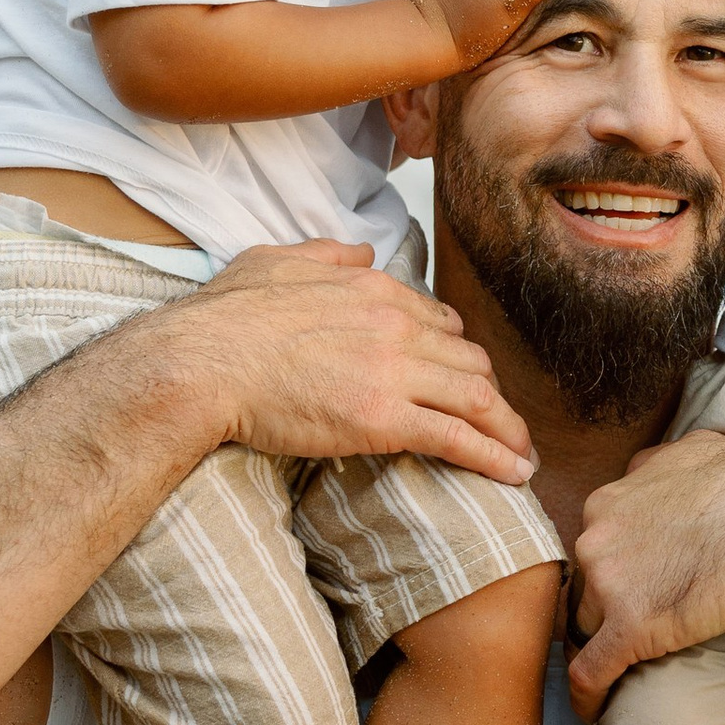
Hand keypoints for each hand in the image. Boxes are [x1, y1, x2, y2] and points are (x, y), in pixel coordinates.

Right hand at [170, 241, 539, 482]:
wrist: (202, 362)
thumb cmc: (225, 319)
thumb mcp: (276, 260)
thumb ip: (326, 254)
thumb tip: (361, 252)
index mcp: (373, 289)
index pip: (439, 321)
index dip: (456, 352)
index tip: (463, 376)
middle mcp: (395, 325)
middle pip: (469, 359)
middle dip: (489, 392)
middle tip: (497, 421)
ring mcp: (394, 372)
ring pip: (477, 397)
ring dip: (507, 428)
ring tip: (522, 455)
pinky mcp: (384, 418)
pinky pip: (457, 438)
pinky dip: (494, 456)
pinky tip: (513, 473)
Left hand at [567, 431, 724, 715]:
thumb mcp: (684, 452)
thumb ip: (650, 467)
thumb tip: (642, 475)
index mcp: (605, 506)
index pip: (593, 551)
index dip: (610, 573)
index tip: (627, 587)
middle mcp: (595, 542)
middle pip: (586, 589)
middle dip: (607, 606)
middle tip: (636, 621)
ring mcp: (609, 587)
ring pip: (589, 628)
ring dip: (606, 643)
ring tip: (624, 663)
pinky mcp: (631, 628)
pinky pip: (590, 672)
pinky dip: (587, 694)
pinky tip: (591, 709)